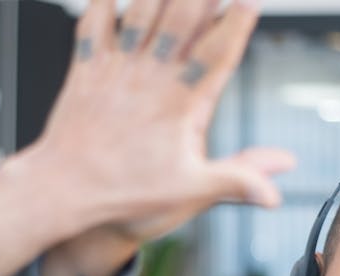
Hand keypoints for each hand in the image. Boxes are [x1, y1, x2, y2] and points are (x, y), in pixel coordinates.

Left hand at [0, 0, 293, 275]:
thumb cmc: (124, 193)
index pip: (216, 54)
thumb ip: (235, 181)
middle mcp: (149, 80)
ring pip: (141, 12)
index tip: (249, 3)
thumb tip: (274, 190)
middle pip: (181, 19)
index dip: (236, 24)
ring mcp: (116, 71)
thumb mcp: (188, 191)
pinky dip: (102, 4)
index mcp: (179, 105)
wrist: (64, 191)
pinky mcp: (87, 70)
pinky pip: (93, 25)